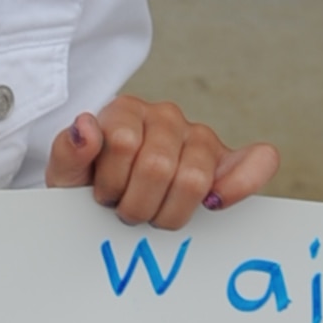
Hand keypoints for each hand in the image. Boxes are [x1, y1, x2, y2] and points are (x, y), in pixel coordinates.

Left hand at [45, 96, 278, 227]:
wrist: (110, 200)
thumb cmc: (91, 185)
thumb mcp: (65, 174)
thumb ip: (68, 151)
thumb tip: (86, 127)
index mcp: (125, 111)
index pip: (124, 144)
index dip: (110, 182)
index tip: (102, 194)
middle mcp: (165, 116)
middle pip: (159, 168)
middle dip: (137, 204)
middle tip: (126, 209)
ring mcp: (199, 137)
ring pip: (195, 179)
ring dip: (168, 211)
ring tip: (152, 210)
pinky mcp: (227, 161)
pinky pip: (257, 161)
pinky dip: (242, 183)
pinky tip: (216, 202)